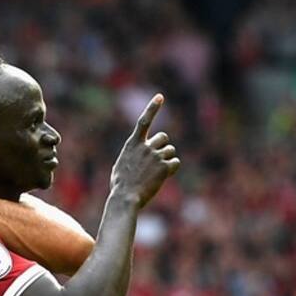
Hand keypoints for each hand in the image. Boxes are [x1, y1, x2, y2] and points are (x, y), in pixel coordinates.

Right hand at [110, 94, 180, 208]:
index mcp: (132, 144)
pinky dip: (171, 169)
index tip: (160, 97)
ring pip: (170, 151)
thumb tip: (136, 153)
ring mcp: (155, 156)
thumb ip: (131, 155)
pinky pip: (175, 163)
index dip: (152, 108)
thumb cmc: (120, 185)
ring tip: (155, 173)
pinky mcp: (164, 167)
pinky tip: (162, 177)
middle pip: (163, 137)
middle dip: (162, 146)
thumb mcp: (120, 166)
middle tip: (156, 160)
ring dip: (166, 160)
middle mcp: (145, 147)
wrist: (125, 198)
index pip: (144, 121)